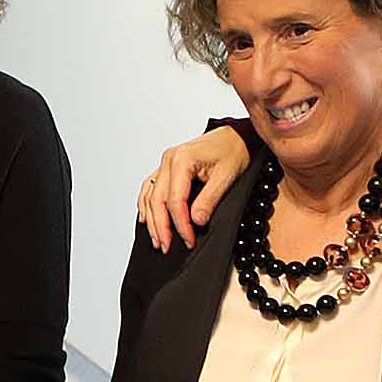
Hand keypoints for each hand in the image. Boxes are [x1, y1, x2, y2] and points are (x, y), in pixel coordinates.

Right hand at [139, 128, 251, 249]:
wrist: (236, 136)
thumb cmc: (234, 150)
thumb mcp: (227, 176)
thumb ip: (209, 199)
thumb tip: (196, 221)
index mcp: (182, 159)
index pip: (175, 200)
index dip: (180, 224)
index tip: (188, 239)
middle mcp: (169, 160)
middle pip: (157, 200)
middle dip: (161, 227)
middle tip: (166, 246)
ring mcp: (165, 163)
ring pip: (150, 196)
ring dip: (151, 220)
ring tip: (157, 239)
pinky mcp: (166, 167)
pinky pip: (149, 188)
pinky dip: (146, 204)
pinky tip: (146, 217)